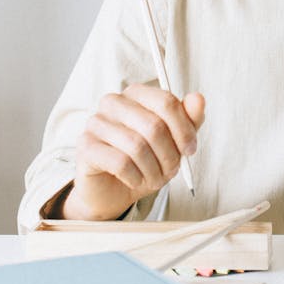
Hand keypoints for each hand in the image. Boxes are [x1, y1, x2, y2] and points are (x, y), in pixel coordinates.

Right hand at [61, 85, 205, 220]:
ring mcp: (96, 123)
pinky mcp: (86, 146)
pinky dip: (135, 177)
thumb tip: (198, 99)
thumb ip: (188, 120)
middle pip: (154, 126)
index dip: (184, 129)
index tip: (189, 149)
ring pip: (137, 146)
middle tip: (171, 171)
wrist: (113, 190)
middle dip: (169, 155)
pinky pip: (120, 162)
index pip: (166, 102)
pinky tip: (135, 181)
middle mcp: (113, 103)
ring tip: (154, 179)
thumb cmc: (144, 161)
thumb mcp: (172, 142)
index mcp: (136, 94)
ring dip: (153, 170)